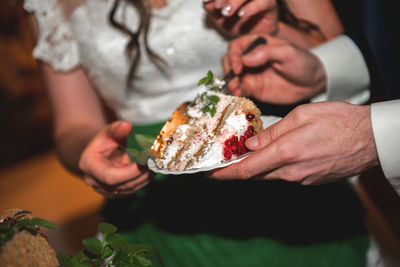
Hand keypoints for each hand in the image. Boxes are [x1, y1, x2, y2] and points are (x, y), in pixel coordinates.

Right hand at [79, 121, 152, 197]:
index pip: (110, 177)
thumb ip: (116, 129)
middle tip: (156, 162)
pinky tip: (152, 170)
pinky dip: (143, 180)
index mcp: (89, 167)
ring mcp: (106, 190)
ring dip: (145, 178)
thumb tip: (127, 125)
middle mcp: (95, 182)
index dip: (130, 172)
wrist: (98, 154)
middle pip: (123, 185)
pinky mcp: (116, 192)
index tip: (145, 163)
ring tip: (157, 165)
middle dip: (142, 174)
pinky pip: (132, 189)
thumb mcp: (108, 132)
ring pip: (129, 189)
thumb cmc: (103, 141)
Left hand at [203, 0, 277, 34]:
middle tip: (218, 8)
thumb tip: (206, 2)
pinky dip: (250, 8)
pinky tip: (241, 14)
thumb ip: (212, 8)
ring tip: (226, 12)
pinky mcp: (270, 3)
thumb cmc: (237, 24)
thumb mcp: (220, 18)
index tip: (206, 1)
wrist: (254, 37)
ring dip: (235, 1)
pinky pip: (262, 2)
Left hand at [209, 102, 378, 184]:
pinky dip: (273, 167)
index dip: (224, 173)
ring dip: (255, 167)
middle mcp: (292, 171)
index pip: (247, 169)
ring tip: (245, 154)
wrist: (371, 138)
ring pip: (269, 175)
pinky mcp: (311, 181)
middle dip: (235, 170)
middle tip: (220, 162)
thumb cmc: (338, 120)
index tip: (208, 174)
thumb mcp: (302, 115)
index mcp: (287, 152)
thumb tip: (250, 145)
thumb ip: (273, 132)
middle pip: (255, 175)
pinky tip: (274, 154)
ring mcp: (303, 179)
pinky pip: (285, 175)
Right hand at [222, 34, 325, 103]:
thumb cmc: (303, 62)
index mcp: (258, 44)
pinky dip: (236, 92)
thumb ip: (267, 52)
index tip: (239, 66)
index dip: (234, 55)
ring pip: (232, 77)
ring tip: (234, 88)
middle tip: (235, 77)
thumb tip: (246, 58)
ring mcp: (251, 74)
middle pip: (230, 60)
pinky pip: (240, 90)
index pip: (237, 46)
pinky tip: (238, 93)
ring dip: (230, 82)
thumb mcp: (288, 52)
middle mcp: (251, 59)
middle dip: (228, 69)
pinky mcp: (253, 89)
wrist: (313, 82)